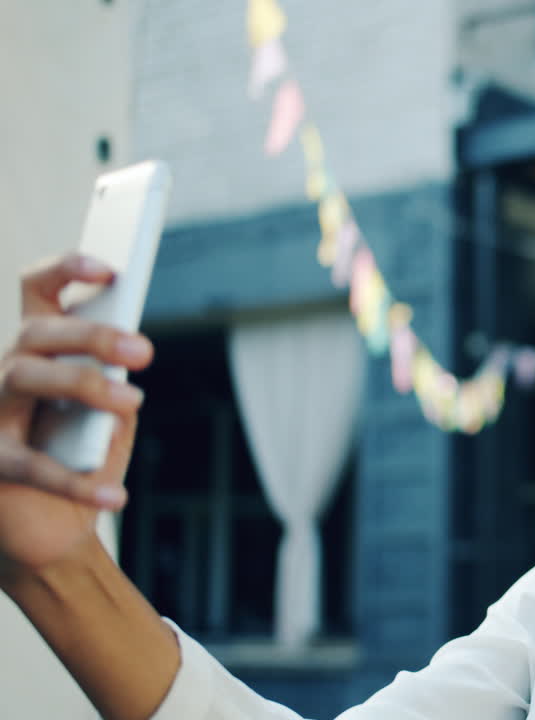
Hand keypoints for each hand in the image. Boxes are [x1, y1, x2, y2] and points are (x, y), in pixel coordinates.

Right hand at [0, 254, 153, 580]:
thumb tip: (122, 361)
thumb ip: (113, 380)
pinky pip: (29, 465)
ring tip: (133, 402)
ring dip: (82, 384)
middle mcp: (3, 372)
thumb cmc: (83, 455)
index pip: (37, 291)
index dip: (65, 270)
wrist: (52, 530)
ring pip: (22, 376)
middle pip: (35, 332)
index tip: (110, 268)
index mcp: (36, 350)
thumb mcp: (109, 412)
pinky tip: (115, 495)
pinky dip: (77, 483)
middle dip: (92, 334)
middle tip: (145, 351)